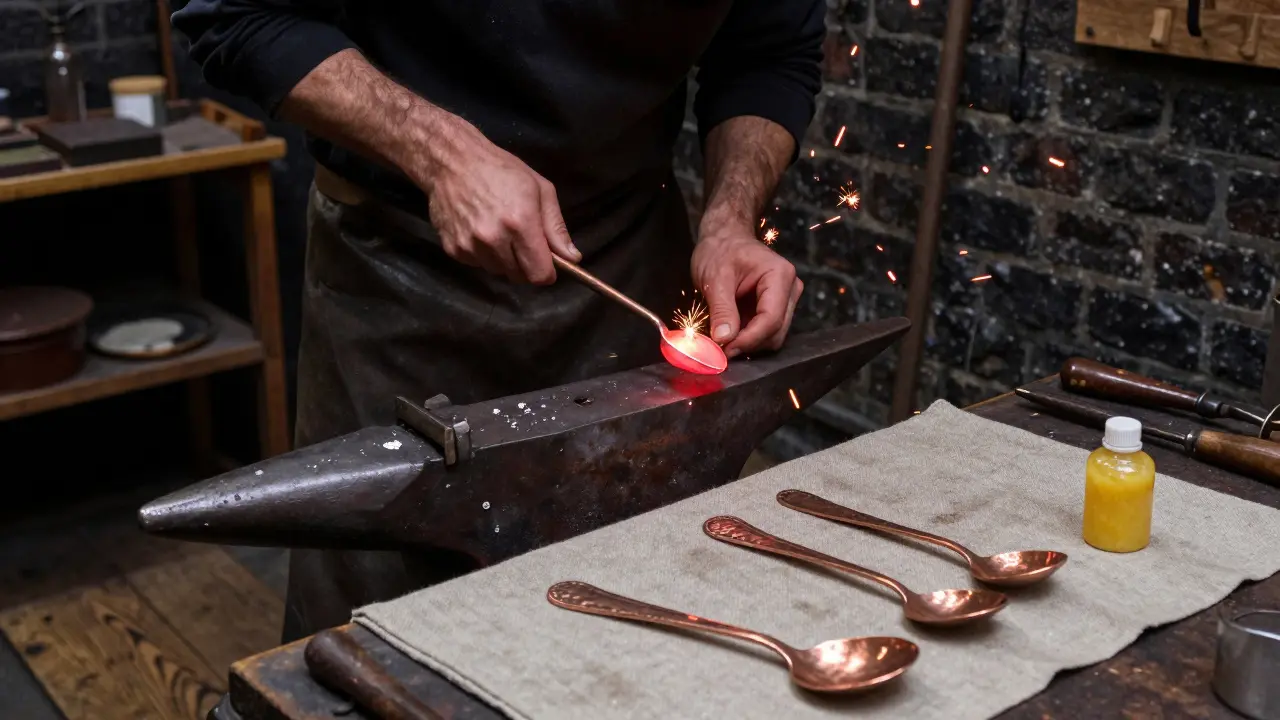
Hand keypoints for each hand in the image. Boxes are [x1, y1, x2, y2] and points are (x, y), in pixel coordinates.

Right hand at [414, 117, 578, 283]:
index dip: (547, 272)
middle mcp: (494, 239)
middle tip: (521, 241)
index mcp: (520, 223)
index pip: (539, 274)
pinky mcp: (453, 249)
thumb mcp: (539, 189)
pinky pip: (477, 265)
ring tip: (498, 232)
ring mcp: (471, 246)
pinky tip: (480, 231)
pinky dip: (483, 255)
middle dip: (526, 265)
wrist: (451, 161)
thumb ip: (556, 227)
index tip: (547, 263)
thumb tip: (573, 258)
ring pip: (498, 272)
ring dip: (504, 260)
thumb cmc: (500, 169)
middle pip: (519, 277)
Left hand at [691, 230, 802, 357]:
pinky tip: (729, 333)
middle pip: (776, 331)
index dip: (749, 339)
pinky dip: (746, 338)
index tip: (725, 349)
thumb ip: (721, 309)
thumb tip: (724, 339)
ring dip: (747, 343)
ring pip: (772, 337)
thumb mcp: (715, 278)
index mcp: (780, 275)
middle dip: (748, 343)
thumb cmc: (721, 250)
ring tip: (722, 337)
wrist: (724, 239)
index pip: (771, 318)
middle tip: (719, 348)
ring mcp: (784, 301)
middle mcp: (789, 289)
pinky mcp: (775, 309)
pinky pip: (764, 333)